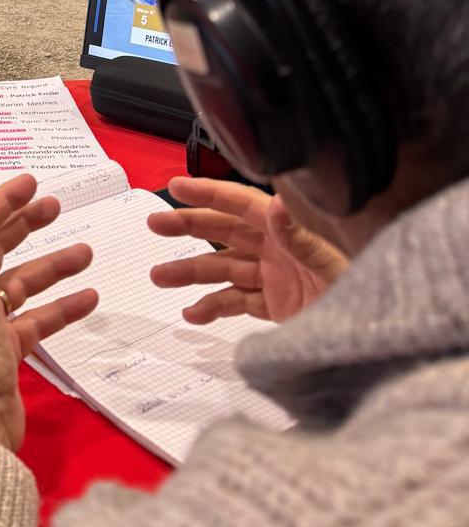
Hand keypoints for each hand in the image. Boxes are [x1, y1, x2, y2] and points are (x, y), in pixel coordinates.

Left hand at [0, 171, 98, 452]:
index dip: (3, 201)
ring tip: (86, 251)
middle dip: (27, 226)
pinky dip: (63, 307)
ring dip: (54, 266)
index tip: (31, 182)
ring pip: (26, 283)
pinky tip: (89, 298)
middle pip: (1, 249)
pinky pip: (41, 319)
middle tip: (56, 205)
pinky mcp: (12, 349)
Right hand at [146, 176, 347, 324]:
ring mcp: (272, 277)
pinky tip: (192, 313)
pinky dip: (212, 307)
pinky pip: (235, 302)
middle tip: (156, 224)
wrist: (370, 338)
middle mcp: (275, 249)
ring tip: (160, 276)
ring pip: (222, 268)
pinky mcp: (273, 305)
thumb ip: (300, 237)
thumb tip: (276, 205)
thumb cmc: (359, 292)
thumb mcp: (329, 265)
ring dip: (190, 271)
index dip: (207, 194)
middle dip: (188, 226)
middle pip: (223, 231)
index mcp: (285, 230)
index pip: (240, 204)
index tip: (176, 187)